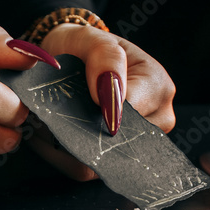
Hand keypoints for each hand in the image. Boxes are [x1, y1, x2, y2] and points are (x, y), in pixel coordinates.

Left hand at [30, 24, 176, 180]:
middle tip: (52, 113)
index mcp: (158, 87)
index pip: (129, 117)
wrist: (65, 58)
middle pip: (116, 145)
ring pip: (99, 164)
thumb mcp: (89, 39)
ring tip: (51, 122)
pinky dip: (62, 155)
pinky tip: (52, 135)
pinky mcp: (113, 161)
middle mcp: (157, 121)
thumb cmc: (80, 47)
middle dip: (79, 132)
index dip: (96, 116)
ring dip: (67, 146)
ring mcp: (137, 145)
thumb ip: (105, 59)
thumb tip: (109, 102)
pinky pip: (86, 170)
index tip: (66, 104)